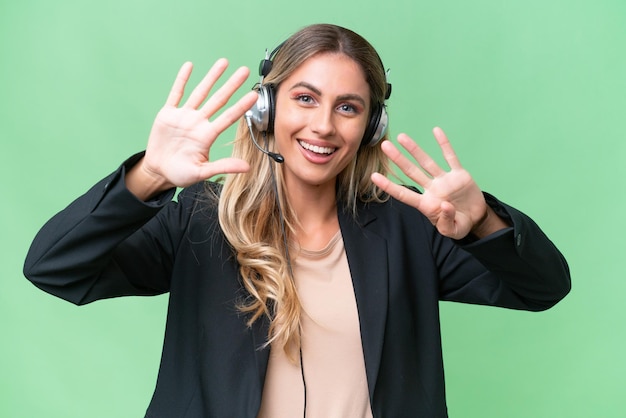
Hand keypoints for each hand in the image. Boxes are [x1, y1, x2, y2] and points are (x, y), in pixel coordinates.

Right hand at [127, 59, 257, 198]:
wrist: (158, 171)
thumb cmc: (180, 173)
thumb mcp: (201, 173)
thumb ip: (222, 167)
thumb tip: (246, 167)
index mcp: (207, 136)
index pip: (228, 117)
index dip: (240, 106)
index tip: (253, 95)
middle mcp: (198, 122)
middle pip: (218, 100)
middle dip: (231, 85)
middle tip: (245, 71)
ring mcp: (184, 116)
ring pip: (200, 92)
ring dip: (211, 77)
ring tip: (223, 63)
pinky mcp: (168, 114)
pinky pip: (176, 94)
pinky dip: (181, 79)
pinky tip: (189, 66)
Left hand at [371, 127, 505, 238]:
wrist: (476, 218)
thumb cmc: (459, 224)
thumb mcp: (453, 231)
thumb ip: (446, 221)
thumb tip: (444, 206)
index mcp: (426, 205)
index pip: (404, 194)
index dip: (389, 186)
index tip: (374, 177)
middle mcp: (432, 189)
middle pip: (412, 172)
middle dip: (398, 159)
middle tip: (384, 146)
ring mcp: (444, 180)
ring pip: (427, 162)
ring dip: (414, 149)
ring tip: (401, 137)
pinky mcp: (459, 174)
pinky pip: (450, 157)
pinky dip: (444, 144)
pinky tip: (436, 131)